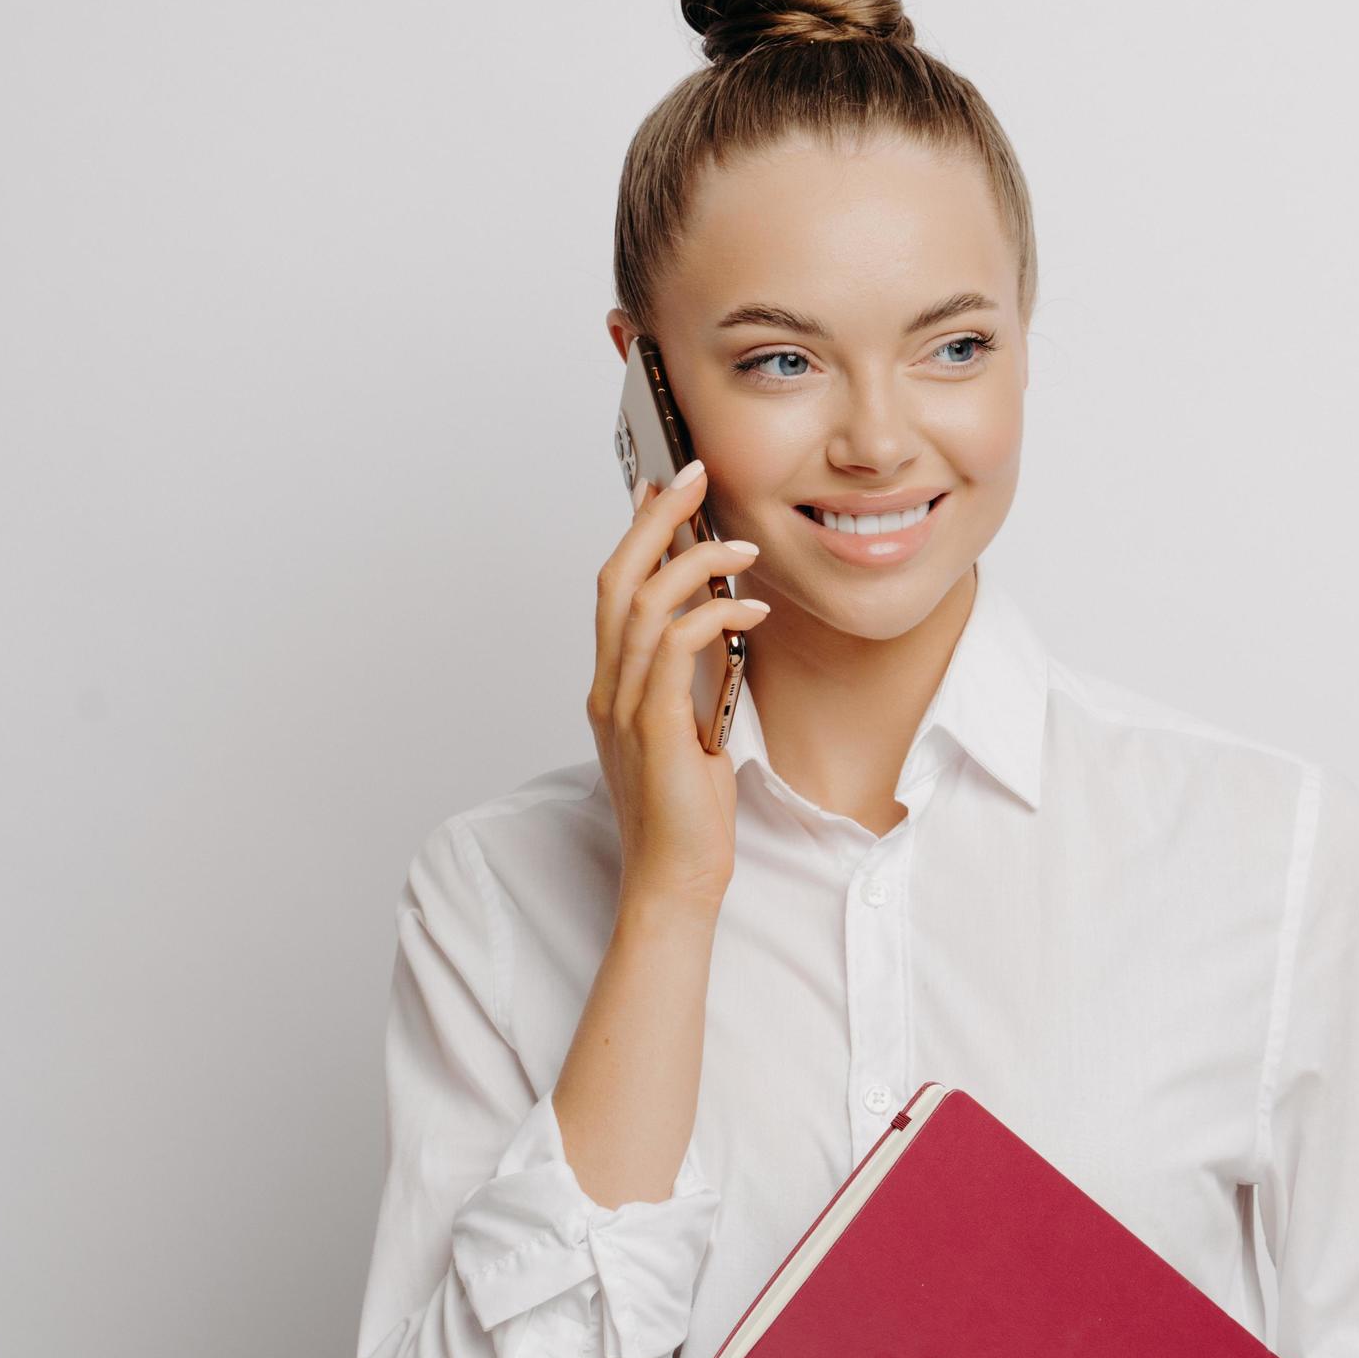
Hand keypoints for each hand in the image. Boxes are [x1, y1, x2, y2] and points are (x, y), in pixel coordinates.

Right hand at [588, 460, 767, 920]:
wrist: (674, 881)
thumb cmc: (686, 816)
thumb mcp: (689, 731)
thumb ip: (689, 683)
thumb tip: (714, 632)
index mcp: (612, 688)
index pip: (613, 591)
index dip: (635, 534)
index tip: (662, 490)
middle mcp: (608, 690)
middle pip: (616, 579)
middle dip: (654, 519)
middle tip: (693, 476)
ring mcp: (624, 709)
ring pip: (642, 605)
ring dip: (693, 562)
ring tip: (742, 546)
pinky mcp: (654, 729)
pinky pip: (673, 651)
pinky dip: (711, 617)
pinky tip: (750, 609)